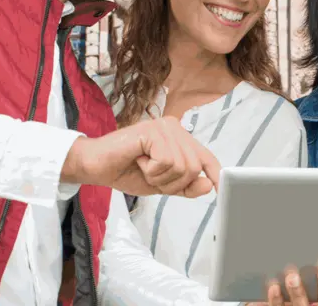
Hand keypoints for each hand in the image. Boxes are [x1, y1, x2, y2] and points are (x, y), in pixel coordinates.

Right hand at [60, 116, 221, 197]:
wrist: (96, 166)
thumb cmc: (127, 171)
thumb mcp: (162, 185)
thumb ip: (185, 186)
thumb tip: (208, 185)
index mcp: (179, 138)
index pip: (205, 158)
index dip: (214, 174)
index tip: (221, 190)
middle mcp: (175, 128)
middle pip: (194, 168)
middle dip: (172, 183)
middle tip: (151, 174)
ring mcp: (164, 127)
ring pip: (182, 167)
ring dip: (160, 177)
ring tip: (143, 166)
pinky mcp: (153, 131)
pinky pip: (166, 162)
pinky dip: (152, 170)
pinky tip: (139, 160)